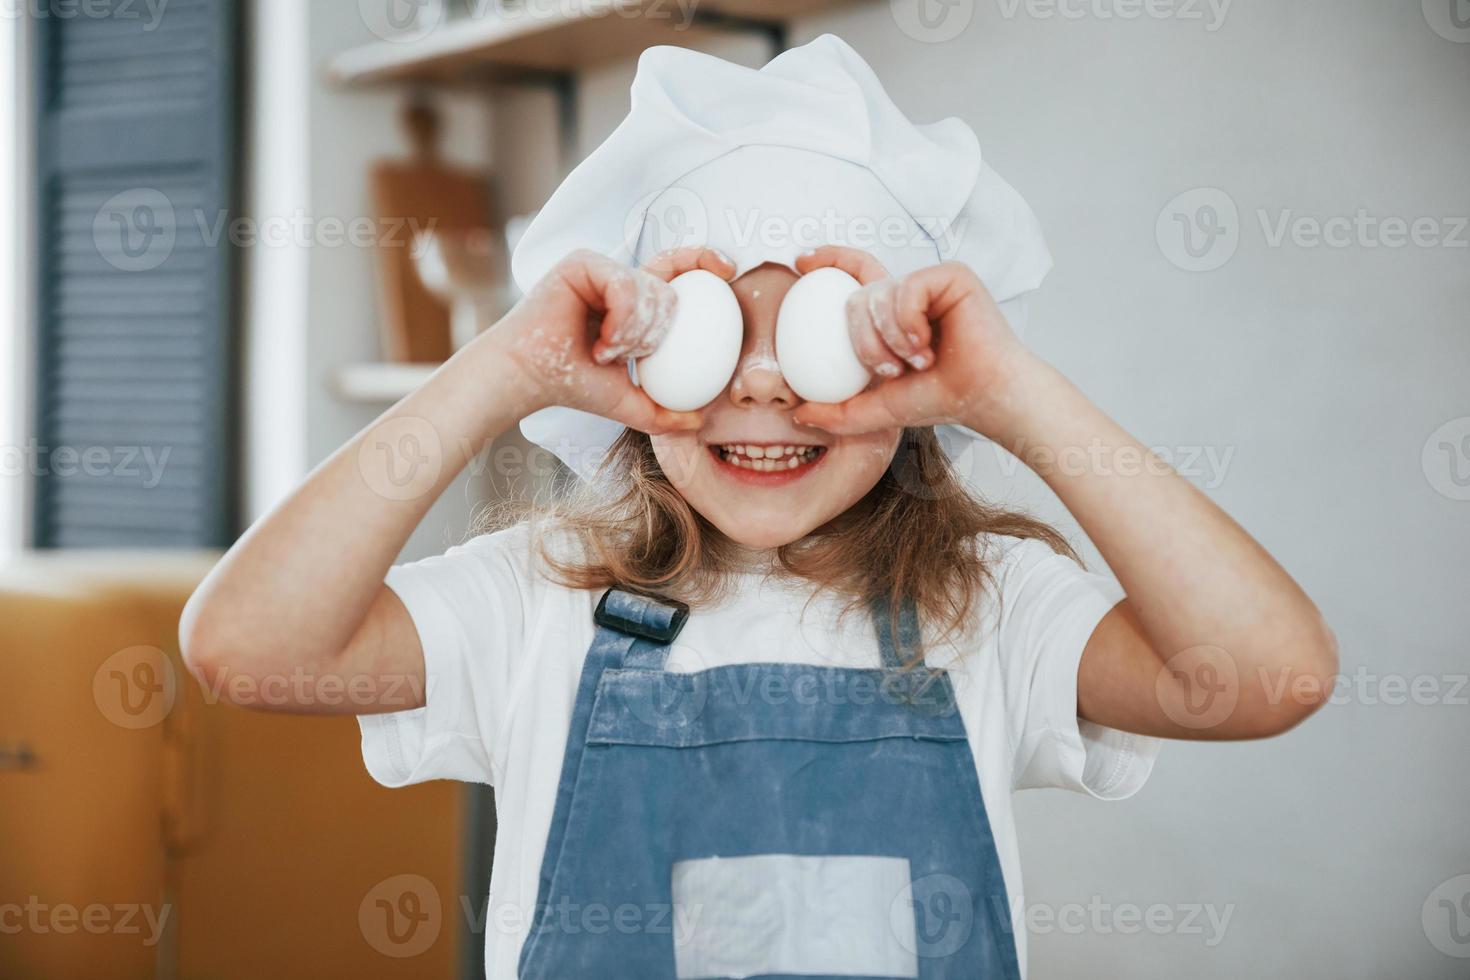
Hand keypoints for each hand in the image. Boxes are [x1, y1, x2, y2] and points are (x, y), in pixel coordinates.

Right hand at [488, 247, 733, 434]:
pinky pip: (625, 285)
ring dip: (635, 333)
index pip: (676, 272)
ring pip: (650, 289)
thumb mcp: (629, 404)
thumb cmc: (571, 386)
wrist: (529, 379)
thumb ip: (664, 412)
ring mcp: (600, 268)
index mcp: (632, 303)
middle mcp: (618, 280)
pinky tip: (601, 342)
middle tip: (626, 356)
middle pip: (669, 291)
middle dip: (655, 333)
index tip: (729, 270)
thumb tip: (701, 420)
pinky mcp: (583, 262)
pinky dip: (622, 320)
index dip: (702, 261)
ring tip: (606, 352)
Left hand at [790, 245, 1036, 440]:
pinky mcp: (950, 275)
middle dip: (864, 342)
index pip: (854, 275)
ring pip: (877, 295)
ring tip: (917, 361)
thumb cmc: (942, 398)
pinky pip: (905, 289)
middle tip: (892, 370)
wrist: (982, 396)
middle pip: (855, 298)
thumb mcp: (879, 409)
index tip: (801, 262)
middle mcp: (907, 295)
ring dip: (888, 339)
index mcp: (891, 315)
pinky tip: (928, 345)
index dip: (829, 260)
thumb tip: (798, 414)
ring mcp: (928, 282)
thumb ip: (839, 412)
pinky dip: (908, 323)